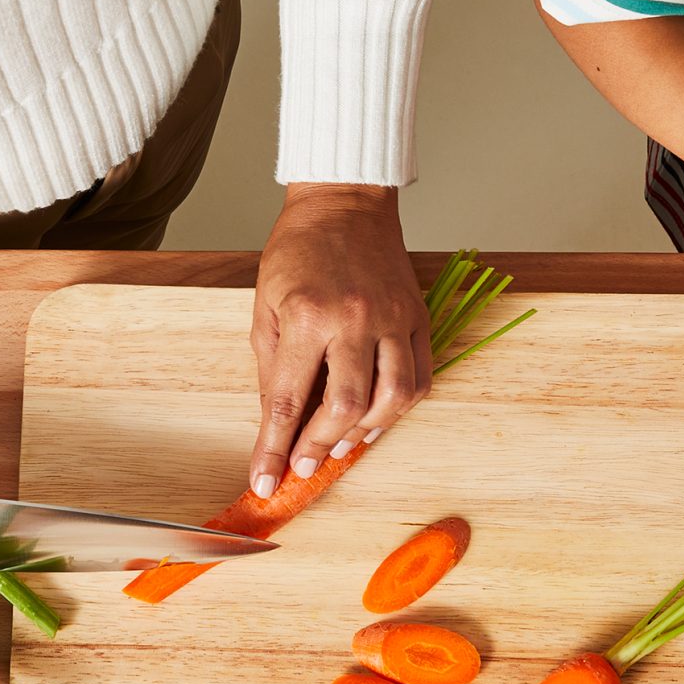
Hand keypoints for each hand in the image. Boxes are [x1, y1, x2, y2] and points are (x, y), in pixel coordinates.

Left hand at [245, 184, 434, 496]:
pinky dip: (399, 408)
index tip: (264, 481)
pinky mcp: (417, 316)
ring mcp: (392, 317)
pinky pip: (419, 378)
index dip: (273, 448)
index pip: (286, 400)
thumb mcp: (266, 305)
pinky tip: (377, 419)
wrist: (345, 202)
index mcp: (306, 315)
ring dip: (365, 433)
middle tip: (304, 467)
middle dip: (320, 447)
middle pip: (344, 407)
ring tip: (342, 446)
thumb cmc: (298, 251)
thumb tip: (278, 425)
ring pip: (391, 398)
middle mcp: (354, 318)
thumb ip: (272, 367)